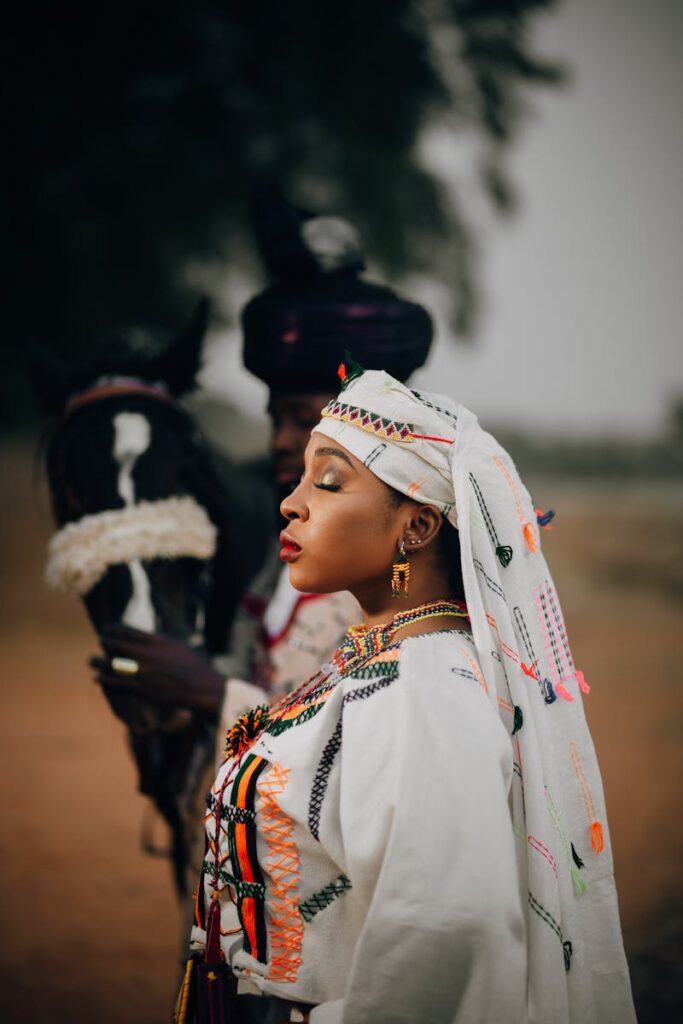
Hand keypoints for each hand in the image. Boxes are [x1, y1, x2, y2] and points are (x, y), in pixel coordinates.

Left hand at [90, 625, 224, 714]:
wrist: (201, 687)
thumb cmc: (193, 665)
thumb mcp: (178, 646)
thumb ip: (160, 641)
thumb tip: (147, 638)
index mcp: (158, 642)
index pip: (131, 632)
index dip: (116, 629)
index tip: (108, 628)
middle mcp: (149, 656)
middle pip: (120, 646)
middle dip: (107, 643)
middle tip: (100, 641)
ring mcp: (145, 673)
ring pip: (116, 666)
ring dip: (101, 662)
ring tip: (91, 661)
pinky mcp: (143, 689)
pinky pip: (119, 684)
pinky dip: (106, 680)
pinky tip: (97, 678)